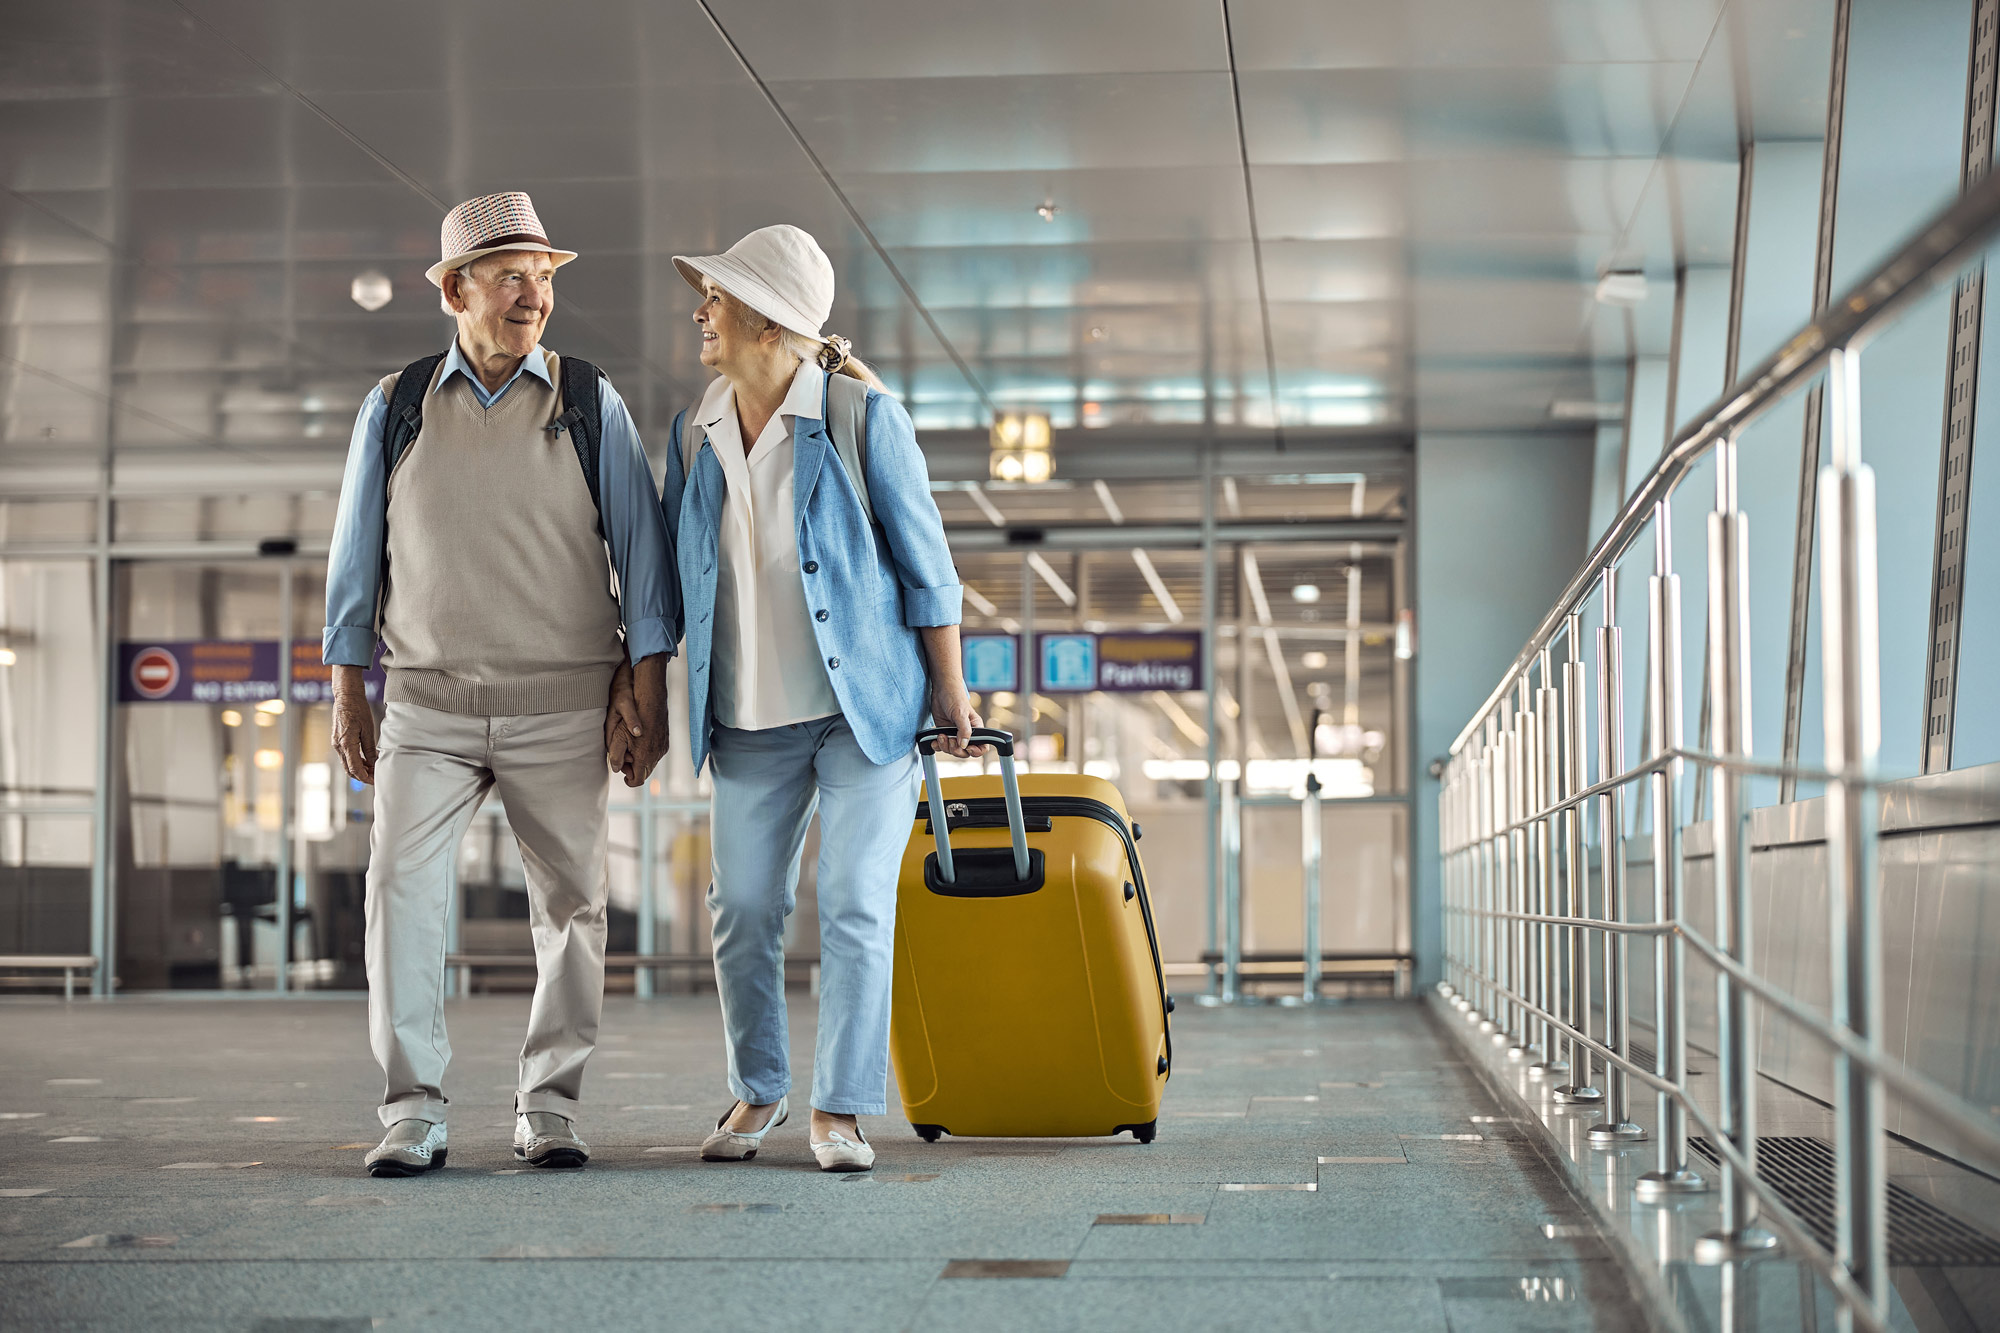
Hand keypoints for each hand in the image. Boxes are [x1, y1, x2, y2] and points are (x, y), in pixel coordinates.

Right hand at [330, 665, 376, 784]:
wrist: (346, 695)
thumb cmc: (357, 709)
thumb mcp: (368, 729)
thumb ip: (370, 748)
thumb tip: (374, 763)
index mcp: (345, 744)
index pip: (355, 768)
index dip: (365, 777)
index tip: (376, 781)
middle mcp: (338, 745)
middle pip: (349, 769)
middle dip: (363, 776)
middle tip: (377, 777)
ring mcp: (336, 743)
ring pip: (347, 763)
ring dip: (360, 769)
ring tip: (374, 769)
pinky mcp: (337, 740)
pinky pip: (346, 755)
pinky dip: (356, 761)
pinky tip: (367, 760)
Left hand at [606, 656, 668, 787]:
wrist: (651, 694)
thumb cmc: (631, 712)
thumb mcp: (616, 734)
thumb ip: (615, 754)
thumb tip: (615, 768)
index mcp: (644, 756)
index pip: (637, 780)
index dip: (627, 779)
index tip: (621, 771)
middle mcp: (656, 754)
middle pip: (644, 772)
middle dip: (632, 767)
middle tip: (621, 754)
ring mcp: (663, 747)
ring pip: (650, 762)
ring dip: (638, 758)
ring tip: (628, 744)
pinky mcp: (666, 740)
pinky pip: (655, 752)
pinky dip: (646, 750)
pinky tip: (638, 738)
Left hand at [928, 678, 985, 758]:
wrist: (941, 690)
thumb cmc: (955, 697)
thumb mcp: (960, 713)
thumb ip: (964, 730)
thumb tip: (964, 745)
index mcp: (976, 728)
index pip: (982, 746)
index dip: (976, 751)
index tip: (967, 748)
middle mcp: (966, 733)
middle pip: (965, 752)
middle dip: (956, 750)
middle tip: (950, 740)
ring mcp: (954, 734)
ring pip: (952, 750)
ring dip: (945, 747)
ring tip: (941, 735)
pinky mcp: (944, 733)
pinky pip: (942, 746)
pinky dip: (938, 746)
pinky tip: (935, 740)